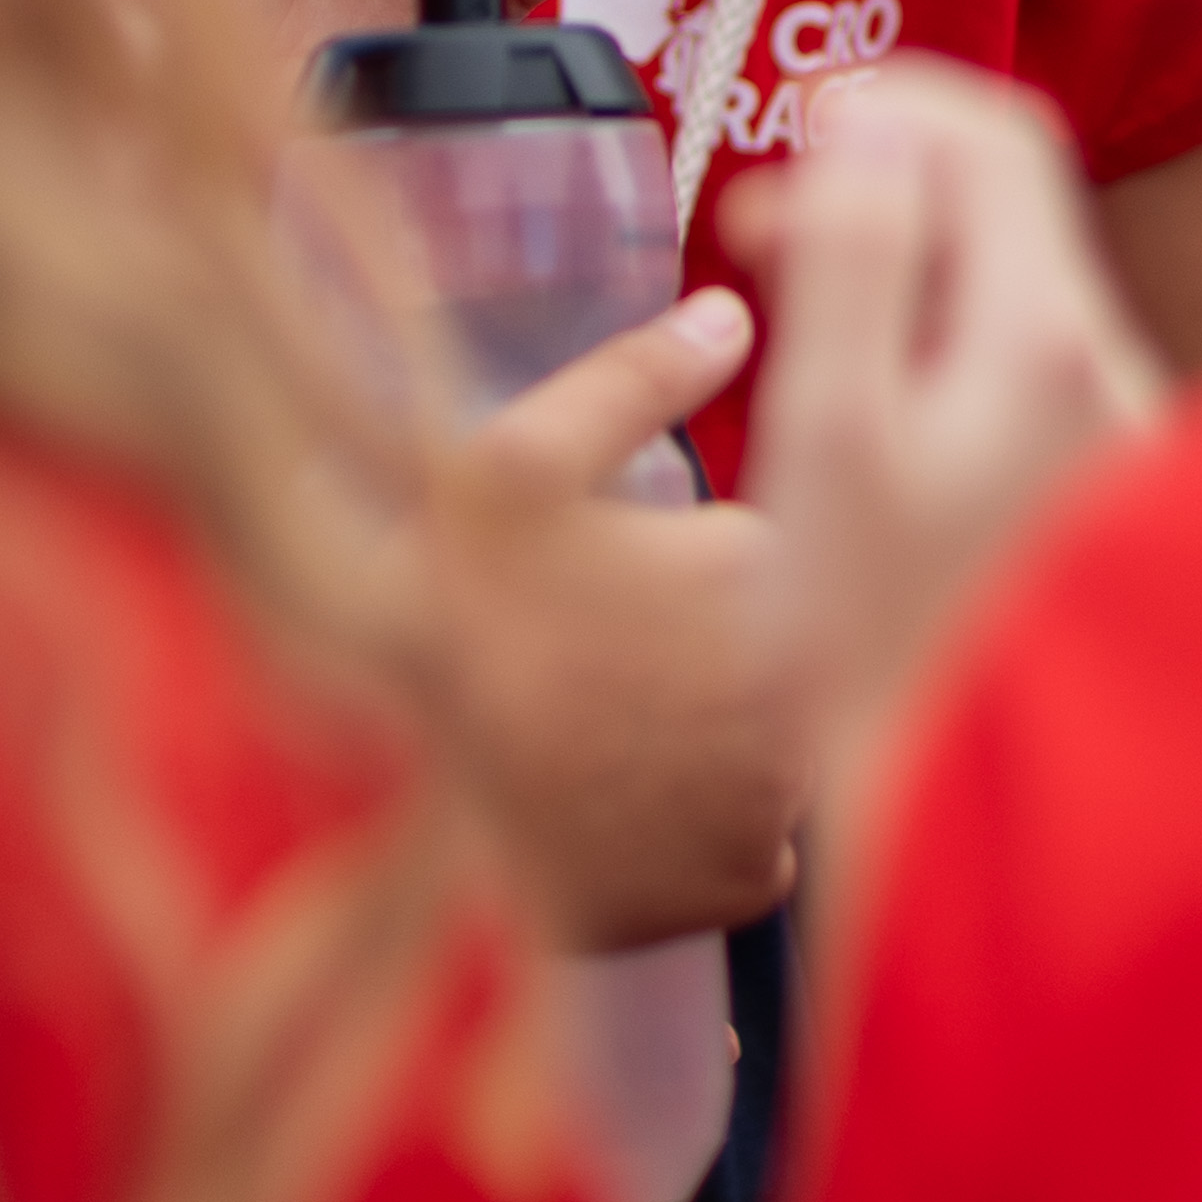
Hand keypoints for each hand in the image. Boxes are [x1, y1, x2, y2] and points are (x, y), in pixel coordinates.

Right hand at [423, 292, 800, 950]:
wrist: (401, 838)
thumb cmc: (448, 626)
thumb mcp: (509, 469)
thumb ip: (628, 379)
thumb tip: (728, 315)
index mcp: (755, 574)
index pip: (768, 533)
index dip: (701, 541)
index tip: (631, 570)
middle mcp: (800, 692)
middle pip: (788, 633)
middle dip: (725, 634)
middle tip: (613, 645)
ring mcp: (781, 799)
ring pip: (783, 733)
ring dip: (723, 726)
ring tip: (615, 717)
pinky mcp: (747, 885)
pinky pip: (762, 834)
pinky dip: (711, 819)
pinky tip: (629, 793)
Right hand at [727, 64, 1159, 833]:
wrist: (970, 842)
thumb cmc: (877, 657)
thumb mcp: (831, 440)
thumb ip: (852, 263)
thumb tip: (869, 125)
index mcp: (1048, 342)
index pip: (994, 133)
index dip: (880, 108)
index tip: (784, 146)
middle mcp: (1117, 379)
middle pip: (1012, 211)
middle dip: (882, 190)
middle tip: (757, 242)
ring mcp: (1131, 450)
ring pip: (1019, 296)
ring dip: (912, 278)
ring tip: (803, 343)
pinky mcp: (1119, 514)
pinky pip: (1034, 381)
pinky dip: (951, 359)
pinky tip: (879, 434)